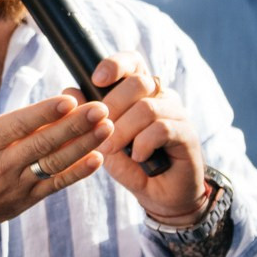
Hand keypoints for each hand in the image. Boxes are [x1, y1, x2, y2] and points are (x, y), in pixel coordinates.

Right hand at [0, 71, 112, 249]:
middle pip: (42, 144)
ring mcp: (13, 186)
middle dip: (75, 126)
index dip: (44, 113)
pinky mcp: (23, 201)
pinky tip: (96, 158)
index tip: (69, 99)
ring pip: (54, 165)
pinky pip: (54, 186)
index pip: (17, 126)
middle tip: (101, 108)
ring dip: (83, 147)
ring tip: (107, 129)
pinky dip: (77, 173)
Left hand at [88, 54, 208, 222]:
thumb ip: (87, 116)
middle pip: (138, 82)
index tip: (96, 79)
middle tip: (100, 130)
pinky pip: (162, 128)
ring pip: (147, 107)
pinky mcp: (187, 133)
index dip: (115, 64)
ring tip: (112, 149)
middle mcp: (161, 96)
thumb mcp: (102, 139)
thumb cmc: (129, 163)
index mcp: (140, 92)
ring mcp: (176, 113)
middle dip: (112, 107)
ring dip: (123, 131)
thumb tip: (69, 90)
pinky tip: (138, 157)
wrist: (158, 194)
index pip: (133, 62)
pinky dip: (143, 143)